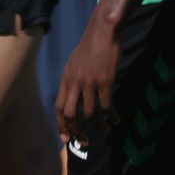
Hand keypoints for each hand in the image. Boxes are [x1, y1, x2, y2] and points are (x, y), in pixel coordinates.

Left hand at [55, 13, 121, 142]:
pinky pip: (107, 105)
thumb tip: (73, 98)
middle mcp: (74, 82)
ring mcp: (89, 82)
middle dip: (77, 131)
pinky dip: (112, 116)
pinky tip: (117, 120)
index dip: (61, 124)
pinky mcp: (105, 81)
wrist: (102, 32)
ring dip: (98, 126)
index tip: (67, 138)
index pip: (58, 107)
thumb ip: (72, 81)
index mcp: (65, 79)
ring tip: (106, 131)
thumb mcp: (74, 64)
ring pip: (90, 113)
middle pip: (70, 114)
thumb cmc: (90, 48)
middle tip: (86, 141)